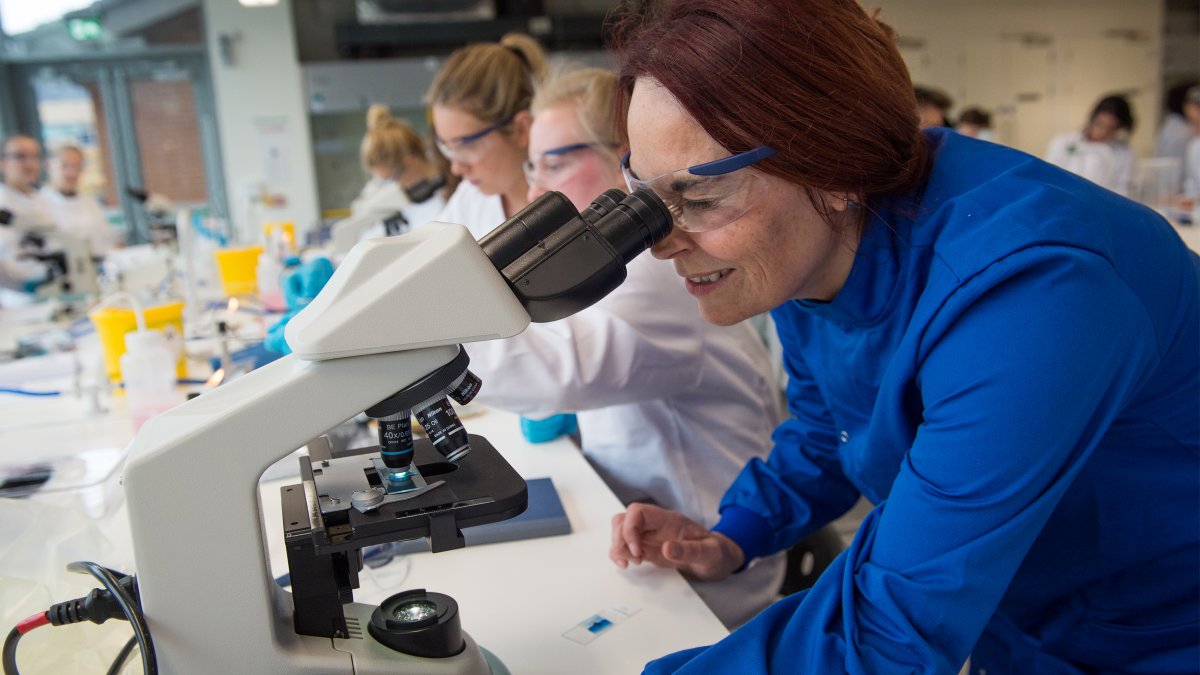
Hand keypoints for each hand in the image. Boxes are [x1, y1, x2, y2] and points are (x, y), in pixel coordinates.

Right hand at [610, 503, 744, 581]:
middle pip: (623, 519)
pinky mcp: (647, 548)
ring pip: (620, 530)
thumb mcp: (709, 553)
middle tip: (633, 559)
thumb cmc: (716, 554)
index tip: (637, 552)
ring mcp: (649, 536)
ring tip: (627, 564)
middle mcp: (655, 525)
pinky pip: (625, 545)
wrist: (719, 560)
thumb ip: (689, 550)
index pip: (638, 512)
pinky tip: (627, 565)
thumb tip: (666, 548)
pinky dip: (619, 554)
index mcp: (668, 520)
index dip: (630, 529)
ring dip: (617, 546)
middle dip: (619, 539)